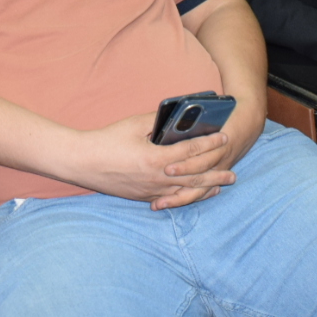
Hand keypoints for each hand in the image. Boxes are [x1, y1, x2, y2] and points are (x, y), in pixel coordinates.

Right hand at [69, 112, 236, 209]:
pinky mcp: (143, 197)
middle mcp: (157, 178)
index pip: (192, 151)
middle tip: (234, 171)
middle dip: (216, 172)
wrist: (82, 163)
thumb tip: (175, 116)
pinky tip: (195, 194)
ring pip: (186, 191)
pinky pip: (171, 199)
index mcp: (157, 158)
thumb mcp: (133, 125)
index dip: (210, 143)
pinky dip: (187, 196)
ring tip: (222, 185)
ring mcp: (151, 190)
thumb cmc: (106, 141)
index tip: (224, 136)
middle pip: (195, 176)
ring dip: (206, 188)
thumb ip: (157, 121)